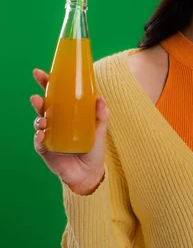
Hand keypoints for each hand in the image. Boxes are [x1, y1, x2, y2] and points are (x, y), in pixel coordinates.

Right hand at [31, 68, 108, 194]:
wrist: (90, 173)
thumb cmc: (94, 149)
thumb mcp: (100, 130)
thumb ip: (101, 115)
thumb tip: (100, 98)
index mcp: (67, 113)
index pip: (55, 95)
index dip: (47, 84)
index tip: (42, 73)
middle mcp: (56, 122)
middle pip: (43, 106)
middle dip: (38, 99)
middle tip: (36, 96)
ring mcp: (49, 135)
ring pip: (39, 122)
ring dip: (38, 118)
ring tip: (43, 120)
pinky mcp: (46, 150)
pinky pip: (39, 142)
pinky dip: (38, 137)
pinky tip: (41, 135)